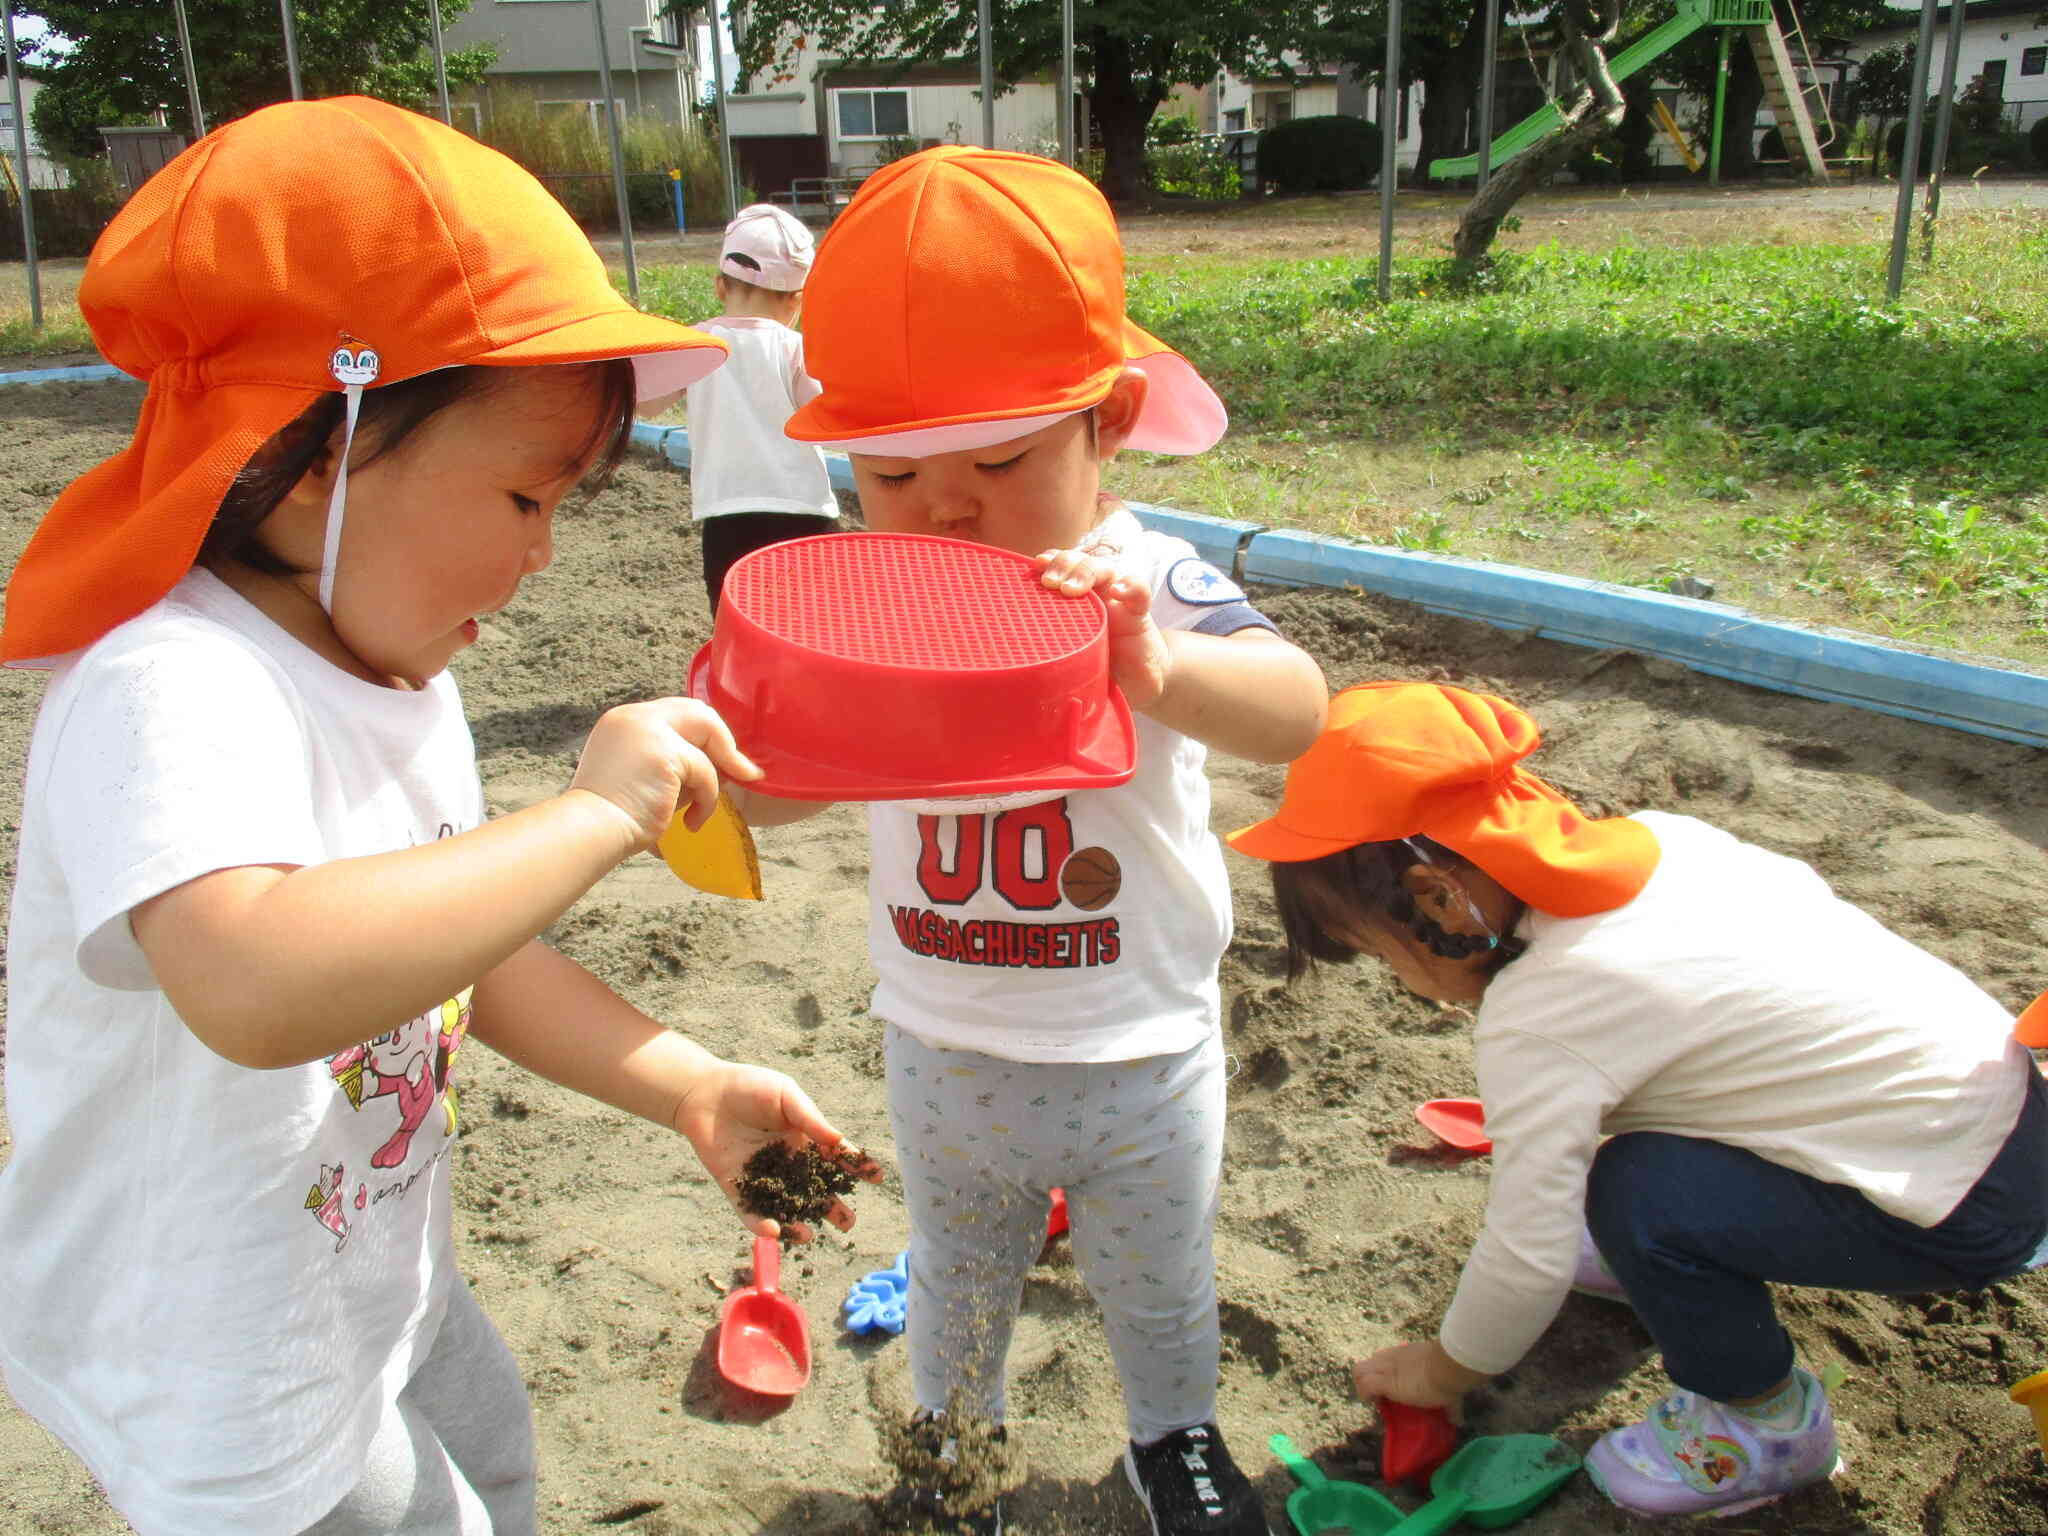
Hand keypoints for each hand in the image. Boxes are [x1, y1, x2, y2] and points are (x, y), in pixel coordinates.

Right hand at [569, 697, 760, 850]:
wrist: (589, 832)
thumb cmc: (609, 820)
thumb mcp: (636, 778)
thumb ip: (666, 765)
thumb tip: (715, 770)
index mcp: (623, 721)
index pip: (677, 714)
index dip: (704, 736)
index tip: (722, 763)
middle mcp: (634, 717)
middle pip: (699, 714)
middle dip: (725, 745)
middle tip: (744, 773)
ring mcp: (649, 730)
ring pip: (706, 748)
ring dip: (712, 785)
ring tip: (698, 813)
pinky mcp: (665, 752)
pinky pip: (706, 773)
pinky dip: (707, 800)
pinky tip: (691, 822)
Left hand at [670, 1056, 884, 1240]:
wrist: (705, 1092)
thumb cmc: (749, 1087)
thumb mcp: (785, 1096)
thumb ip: (810, 1118)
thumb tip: (838, 1141)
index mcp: (804, 1139)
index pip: (835, 1157)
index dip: (855, 1167)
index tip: (875, 1177)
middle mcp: (787, 1161)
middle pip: (815, 1190)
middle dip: (833, 1207)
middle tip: (848, 1223)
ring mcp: (763, 1176)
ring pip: (786, 1206)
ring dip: (799, 1222)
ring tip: (810, 1236)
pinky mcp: (737, 1186)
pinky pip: (751, 1210)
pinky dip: (761, 1223)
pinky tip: (774, 1231)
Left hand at [1034, 545, 1170, 708]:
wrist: (1135, 683)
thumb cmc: (1094, 675)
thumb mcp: (1066, 670)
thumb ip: (1047, 670)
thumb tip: (1015, 689)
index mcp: (1068, 607)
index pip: (1056, 570)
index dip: (1045, 564)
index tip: (1031, 569)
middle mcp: (1091, 597)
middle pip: (1077, 562)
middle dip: (1062, 564)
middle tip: (1049, 582)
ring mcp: (1115, 602)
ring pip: (1103, 568)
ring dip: (1086, 571)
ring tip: (1072, 589)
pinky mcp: (1139, 614)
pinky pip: (1139, 590)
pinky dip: (1129, 585)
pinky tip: (1119, 591)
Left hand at [1352, 1339, 1491, 1413]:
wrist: (1446, 1368)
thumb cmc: (1447, 1375)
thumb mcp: (1447, 1388)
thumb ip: (1451, 1405)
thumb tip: (1458, 1421)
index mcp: (1402, 1356)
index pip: (1380, 1359)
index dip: (1380, 1374)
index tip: (1388, 1391)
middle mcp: (1390, 1359)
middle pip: (1366, 1365)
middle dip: (1367, 1380)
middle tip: (1379, 1397)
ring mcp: (1385, 1369)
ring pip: (1358, 1371)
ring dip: (1362, 1387)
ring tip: (1374, 1401)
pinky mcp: (1383, 1381)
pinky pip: (1364, 1385)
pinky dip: (1365, 1395)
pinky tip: (1374, 1403)